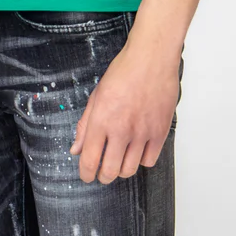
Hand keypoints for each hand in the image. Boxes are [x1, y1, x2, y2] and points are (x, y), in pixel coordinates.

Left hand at [69, 40, 179, 182]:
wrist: (151, 59)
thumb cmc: (124, 72)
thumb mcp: (96, 95)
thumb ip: (84, 125)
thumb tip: (76, 149)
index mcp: (101, 119)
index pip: (89, 160)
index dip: (86, 174)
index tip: (86, 175)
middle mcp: (121, 129)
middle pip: (110, 172)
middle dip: (103, 177)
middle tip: (102, 173)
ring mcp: (142, 132)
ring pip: (130, 169)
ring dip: (121, 169)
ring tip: (119, 160)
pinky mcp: (160, 132)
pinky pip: (149, 161)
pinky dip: (141, 160)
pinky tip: (137, 149)